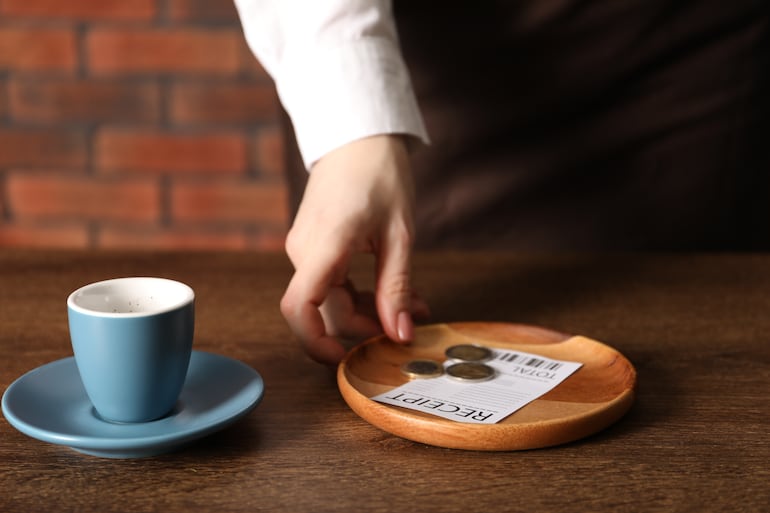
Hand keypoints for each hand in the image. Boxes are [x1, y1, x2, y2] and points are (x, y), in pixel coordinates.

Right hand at [280, 135, 428, 363]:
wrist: (358, 137)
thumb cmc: (380, 174)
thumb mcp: (399, 234)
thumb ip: (397, 287)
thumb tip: (400, 334)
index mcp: (324, 244)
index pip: (300, 306)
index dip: (314, 341)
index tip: (344, 357)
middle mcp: (304, 250)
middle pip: (325, 309)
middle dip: (366, 325)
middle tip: (411, 322)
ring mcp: (305, 248)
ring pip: (330, 299)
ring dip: (369, 310)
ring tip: (413, 304)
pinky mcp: (313, 246)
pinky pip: (331, 282)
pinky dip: (360, 292)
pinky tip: (394, 290)